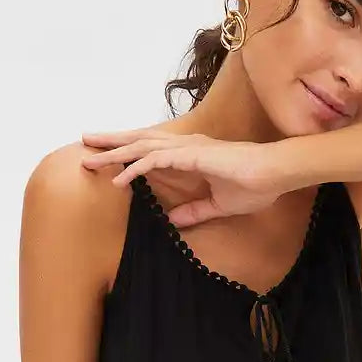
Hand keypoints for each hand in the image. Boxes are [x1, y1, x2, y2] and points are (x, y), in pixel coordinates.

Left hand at [80, 128, 283, 226]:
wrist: (276, 174)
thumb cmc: (256, 185)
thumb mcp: (220, 205)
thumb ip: (196, 210)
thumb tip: (175, 220)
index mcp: (191, 154)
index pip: (151, 150)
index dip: (128, 152)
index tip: (106, 158)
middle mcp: (185, 146)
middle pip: (139, 141)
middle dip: (111, 143)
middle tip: (85, 143)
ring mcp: (187, 149)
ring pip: (141, 147)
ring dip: (114, 154)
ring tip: (90, 162)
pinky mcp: (191, 155)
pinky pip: (155, 160)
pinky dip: (135, 169)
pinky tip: (119, 180)